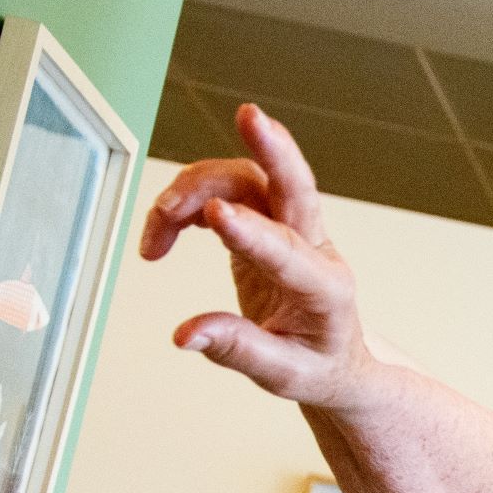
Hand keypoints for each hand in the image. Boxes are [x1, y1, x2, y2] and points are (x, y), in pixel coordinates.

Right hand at [139, 103, 378, 408]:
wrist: (337, 361)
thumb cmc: (317, 368)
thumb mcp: (285, 377)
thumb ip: (239, 351)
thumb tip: (185, 335)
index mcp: (327, 290)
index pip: (290, 253)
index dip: (252, 232)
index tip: (215, 214)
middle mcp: (315, 249)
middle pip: (294, 186)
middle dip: (273, 148)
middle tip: (250, 115)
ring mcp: (293, 229)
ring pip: (245, 182)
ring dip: (193, 192)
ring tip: (155, 235)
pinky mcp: (267, 222)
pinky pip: (226, 193)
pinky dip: (186, 206)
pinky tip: (161, 235)